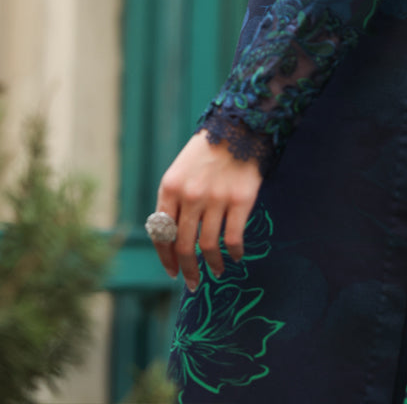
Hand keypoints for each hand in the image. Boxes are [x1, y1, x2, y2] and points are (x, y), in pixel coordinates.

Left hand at [152, 130, 261, 291]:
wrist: (239, 127)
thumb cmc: (207, 152)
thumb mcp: (180, 171)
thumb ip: (174, 202)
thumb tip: (172, 240)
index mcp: (170, 187)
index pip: (161, 233)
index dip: (165, 257)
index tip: (172, 272)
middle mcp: (190, 195)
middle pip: (183, 245)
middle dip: (187, 269)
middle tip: (192, 283)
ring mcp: (216, 198)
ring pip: (208, 246)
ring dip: (212, 265)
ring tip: (217, 272)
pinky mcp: (241, 199)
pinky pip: (234, 237)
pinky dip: (234, 252)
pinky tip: (236, 257)